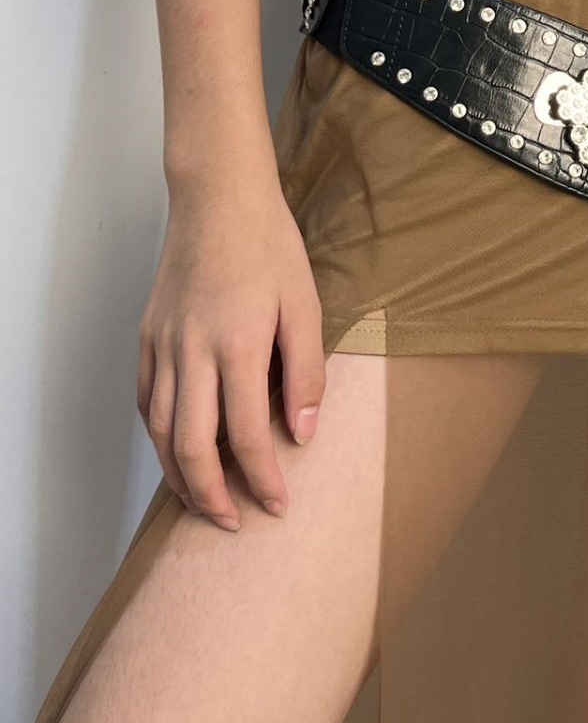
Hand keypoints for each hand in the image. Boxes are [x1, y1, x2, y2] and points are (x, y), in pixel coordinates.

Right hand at [135, 169, 325, 529]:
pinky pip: (145, 399)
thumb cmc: (269, 248)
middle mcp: (192, 351)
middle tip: (233, 522)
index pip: (246, 435)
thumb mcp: (305, 306)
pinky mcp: (147, 335)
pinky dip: (158, 434)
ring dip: (178, 473)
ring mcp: (162, 344)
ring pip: (158, 429)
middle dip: (211, 495)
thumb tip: (303, 432)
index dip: (264, 478)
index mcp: (238, 346)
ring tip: (202, 500)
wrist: (218, 200)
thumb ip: (305, 372)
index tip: (279, 504)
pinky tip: (176, 449)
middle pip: (189, 446)